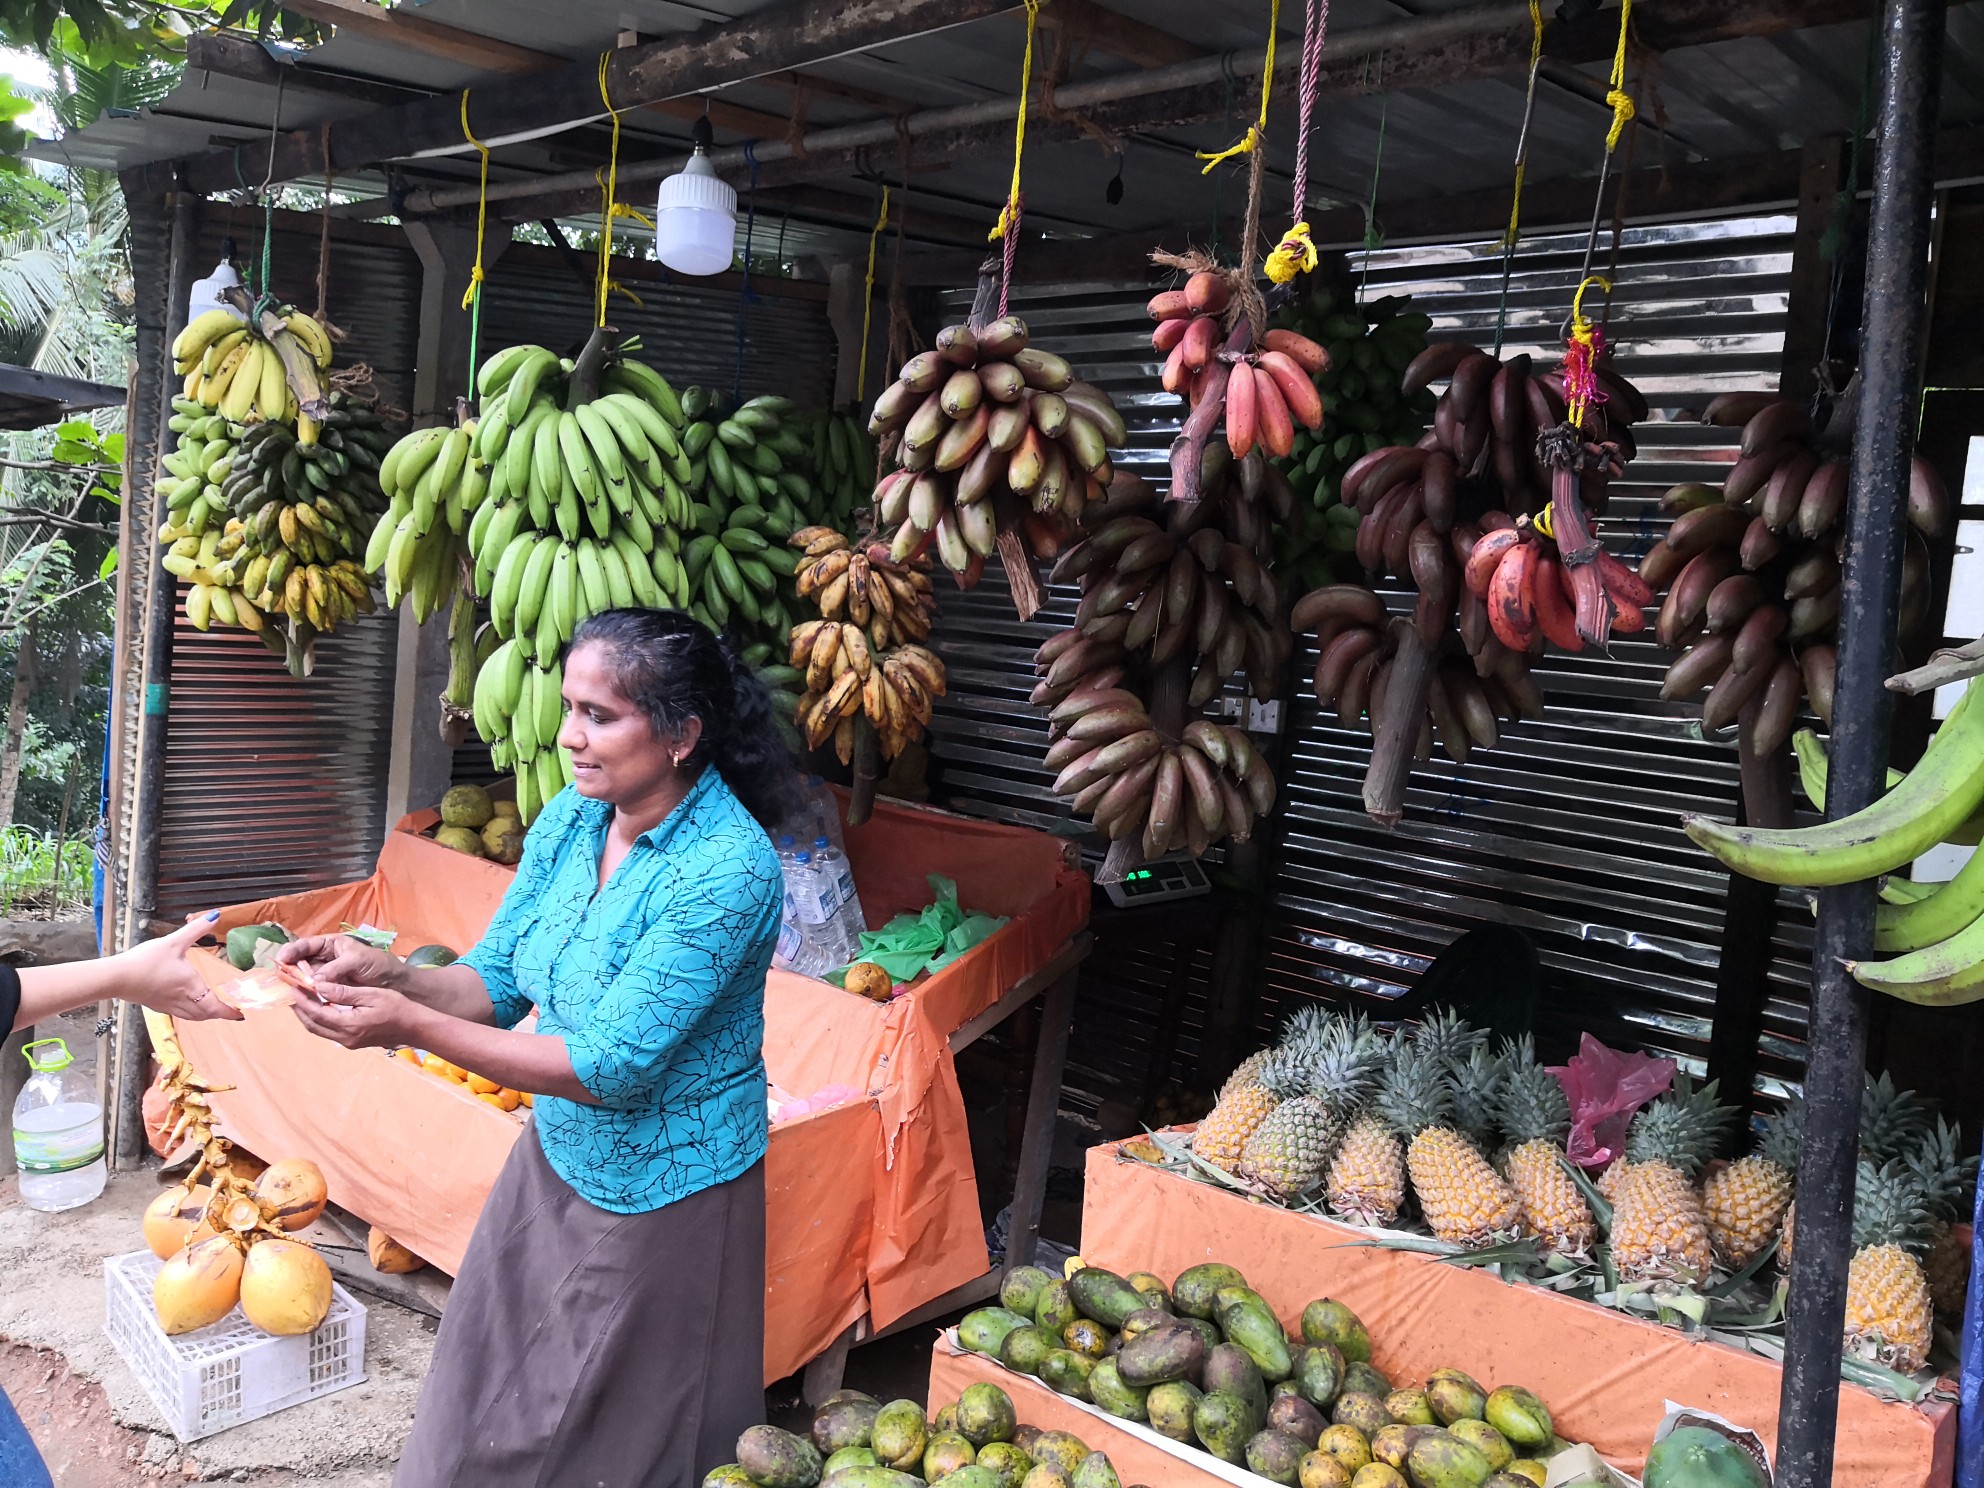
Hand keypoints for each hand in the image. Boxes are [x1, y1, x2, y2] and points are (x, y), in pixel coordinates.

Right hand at [123, 913, 242, 1022]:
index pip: (214, 1007)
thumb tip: (216, 915)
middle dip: (219, 1014)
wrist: (116, 977)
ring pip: (192, 1016)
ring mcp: (167, 1005)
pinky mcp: (156, 1005)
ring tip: (212, 1009)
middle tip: (230, 1010)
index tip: (240, 1014)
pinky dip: (190, 1013)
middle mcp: (181, 1000)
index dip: (228, 1012)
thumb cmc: (145, 961)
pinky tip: (188, 1004)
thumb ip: (195, 930)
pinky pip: (179, 1014)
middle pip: (205, 1015)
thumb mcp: (174, 942)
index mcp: (190, 986)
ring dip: (205, 1015)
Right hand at [277, 934, 403, 991]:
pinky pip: (313, 990)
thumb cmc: (377, 964)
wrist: (394, 981)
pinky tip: (299, 999)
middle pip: (300, 962)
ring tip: (285, 988)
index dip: (292, 951)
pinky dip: (306, 994)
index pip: (306, 945)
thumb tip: (314, 980)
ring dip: (295, 982)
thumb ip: (336, 968)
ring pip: (304, 977)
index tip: (282, 958)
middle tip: (279, 977)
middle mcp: (324, 958)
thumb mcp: (358, 960)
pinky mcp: (329, 989)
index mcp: (330, 945)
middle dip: (288, 968)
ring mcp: (325, 974)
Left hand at [288, 979, 420, 1050]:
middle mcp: (344, 1037)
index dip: (302, 999)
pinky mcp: (352, 1042)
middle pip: (312, 1024)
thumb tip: (319, 986)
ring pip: (318, 1029)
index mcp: (349, 1025)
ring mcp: (348, 1042)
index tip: (292, 985)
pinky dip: (318, 1018)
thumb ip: (344, 992)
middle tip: (291, 991)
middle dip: (299, 1008)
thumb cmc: (397, 1007)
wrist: (414, 1027)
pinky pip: (327, 1031)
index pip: (316, 1012)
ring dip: (307, 1014)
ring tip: (300, 998)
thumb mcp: (371, 994)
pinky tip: (318, 1006)